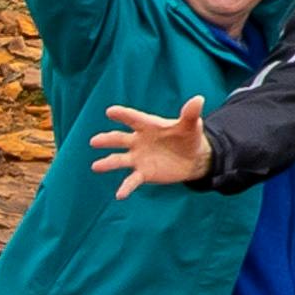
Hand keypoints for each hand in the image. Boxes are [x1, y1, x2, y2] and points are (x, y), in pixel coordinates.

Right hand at [89, 101, 217, 192]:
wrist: (192, 158)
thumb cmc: (188, 137)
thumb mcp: (191, 125)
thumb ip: (190, 114)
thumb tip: (199, 99)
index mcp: (148, 126)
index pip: (134, 118)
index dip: (123, 115)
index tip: (110, 111)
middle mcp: (138, 141)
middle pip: (120, 139)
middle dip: (107, 140)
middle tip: (94, 141)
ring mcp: (138, 157)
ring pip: (119, 159)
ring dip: (108, 163)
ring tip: (96, 166)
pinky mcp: (143, 173)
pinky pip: (132, 180)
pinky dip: (125, 187)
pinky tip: (119, 195)